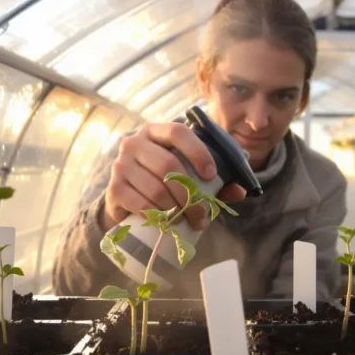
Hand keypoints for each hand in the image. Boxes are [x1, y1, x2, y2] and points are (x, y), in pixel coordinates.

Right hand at [102, 123, 246, 231]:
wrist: (126, 200)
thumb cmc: (164, 182)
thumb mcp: (189, 177)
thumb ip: (216, 182)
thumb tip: (240, 191)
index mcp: (156, 132)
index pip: (178, 132)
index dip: (197, 152)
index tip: (212, 175)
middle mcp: (135, 143)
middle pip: (168, 165)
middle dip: (191, 194)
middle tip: (202, 215)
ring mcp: (121, 164)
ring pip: (156, 188)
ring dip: (176, 210)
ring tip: (188, 222)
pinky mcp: (114, 188)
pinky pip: (140, 203)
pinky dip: (158, 216)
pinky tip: (167, 222)